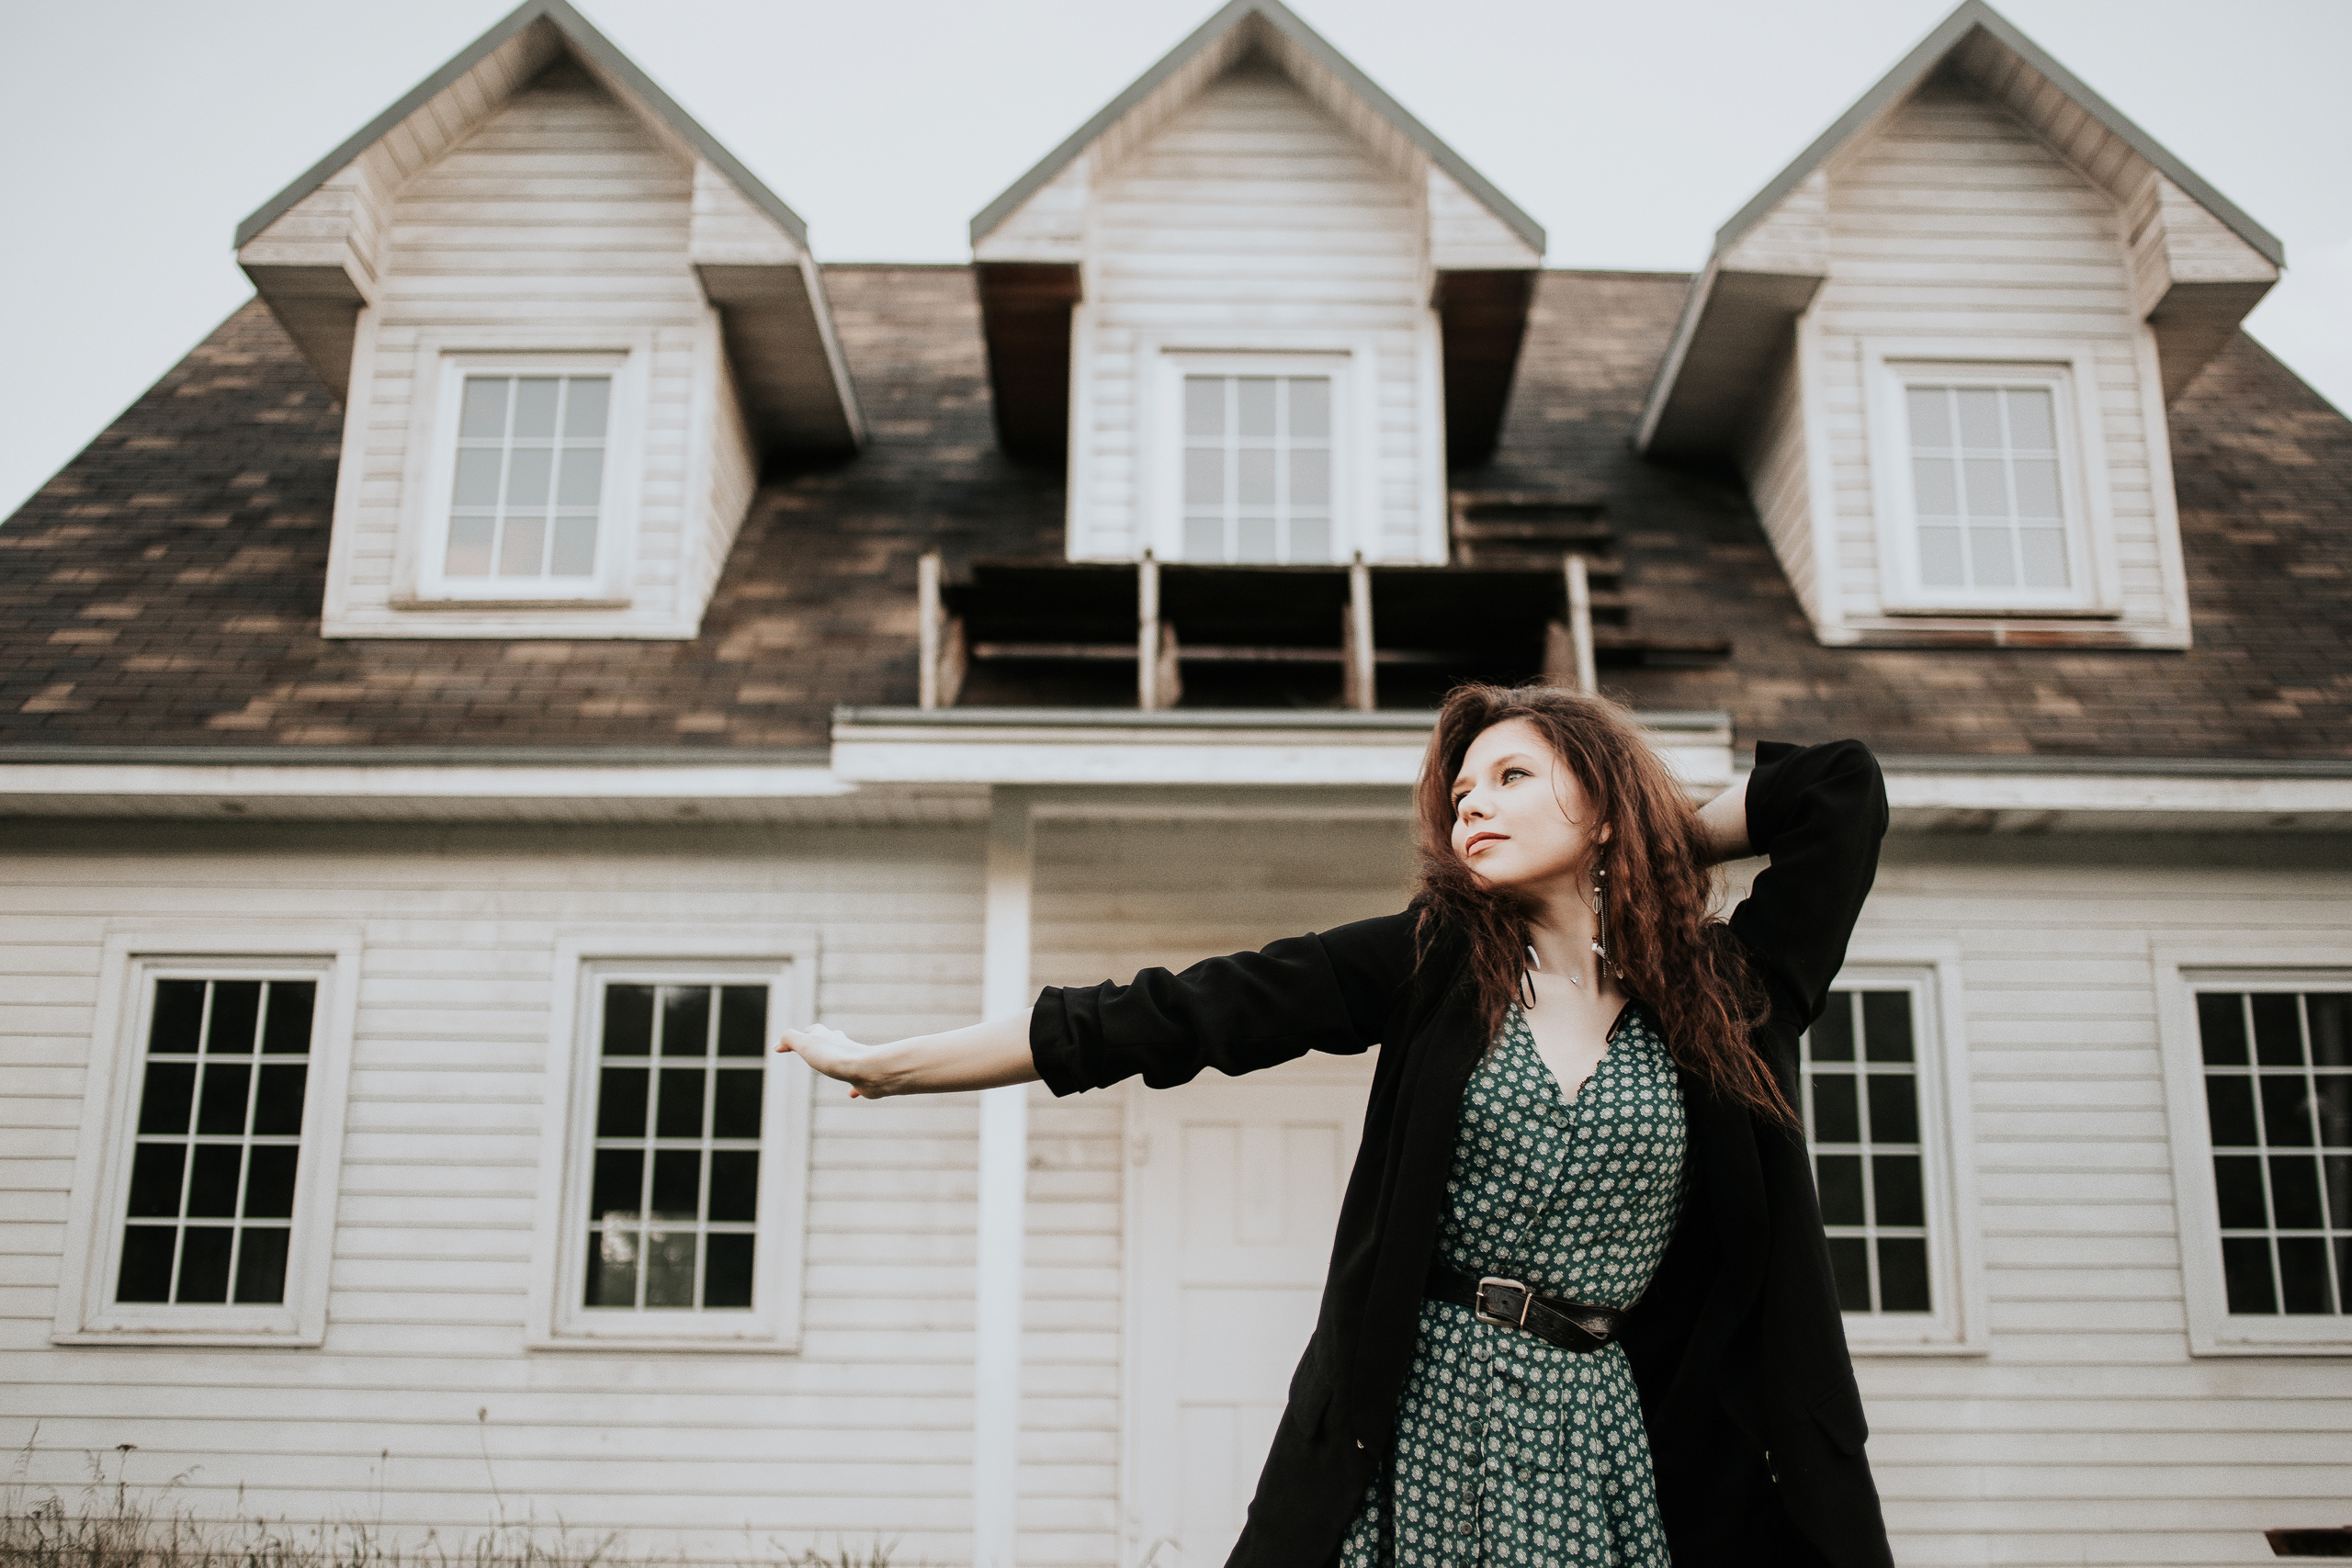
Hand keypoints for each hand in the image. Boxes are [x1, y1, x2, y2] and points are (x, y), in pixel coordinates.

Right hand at [775, 1024, 896, 1098]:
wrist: (868, 1070)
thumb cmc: (836, 1057)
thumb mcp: (806, 1044)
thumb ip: (790, 1039)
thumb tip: (777, 1045)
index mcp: (827, 1037)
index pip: (812, 1031)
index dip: (801, 1035)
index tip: (789, 1044)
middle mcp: (842, 1047)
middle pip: (832, 1040)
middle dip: (823, 1042)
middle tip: (815, 1047)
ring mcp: (855, 1061)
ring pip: (846, 1058)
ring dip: (839, 1060)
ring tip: (834, 1066)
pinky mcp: (864, 1078)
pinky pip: (858, 1082)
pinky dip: (853, 1086)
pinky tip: (851, 1094)